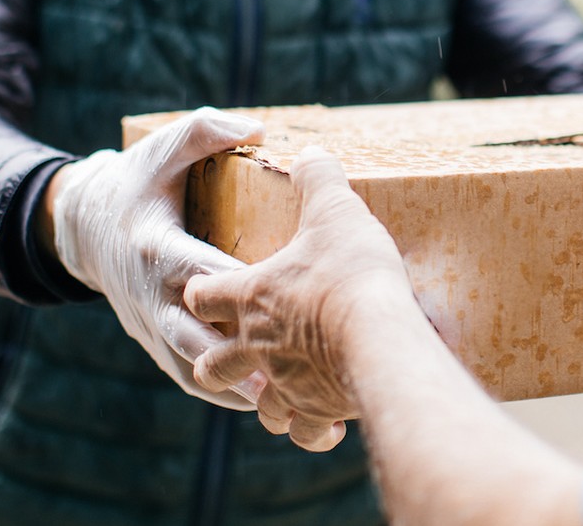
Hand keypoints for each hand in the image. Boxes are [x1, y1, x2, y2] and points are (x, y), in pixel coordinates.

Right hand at [51, 107, 266, 409]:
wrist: (85, 226)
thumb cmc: (137, 182)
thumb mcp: (163, 148)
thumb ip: (206, 132)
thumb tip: (259, 128)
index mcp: (156, 247)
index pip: (196, 271)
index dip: (232, 288)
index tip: (275, 300)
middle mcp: (150, 294)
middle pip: (191, 333)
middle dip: (232, 355)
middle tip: (280, 376)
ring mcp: (150, 324)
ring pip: (191, 365)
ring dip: (232, 385)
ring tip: (282, 403)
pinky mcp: (155, 342)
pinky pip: (188, 375)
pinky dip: (220, 392)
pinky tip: (265, 404)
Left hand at [184, 146, 419, 451]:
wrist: (379, 340)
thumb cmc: (349, 273)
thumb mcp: (335, 210)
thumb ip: (319, 179)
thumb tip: (311, 153)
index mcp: (247, 296)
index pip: (203, 294)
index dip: (203, 290)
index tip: (207, 287)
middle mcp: (255, 345)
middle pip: (211, 361)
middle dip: (212, 358)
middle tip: (225, 355)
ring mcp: (283, 382)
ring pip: (255, 402)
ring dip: (260, 400)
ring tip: (276, 394)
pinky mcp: (315, 409)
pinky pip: (304, 428)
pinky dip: (310, 428)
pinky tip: (325, 425)